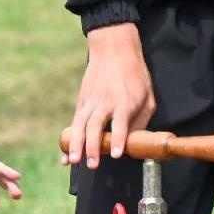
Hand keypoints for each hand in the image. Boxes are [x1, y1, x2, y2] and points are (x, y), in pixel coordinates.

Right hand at [63, 23, 154, 168]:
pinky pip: (75, 122)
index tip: (116, 154)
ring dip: (76, 143)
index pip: (120, 123)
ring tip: (73, 160)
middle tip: (91, 164)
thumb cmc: (135, 75)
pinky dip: (69, 137)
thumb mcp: (148, 97)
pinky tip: (66, 152)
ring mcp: (90, 101)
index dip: (118, 139)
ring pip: (80, 125)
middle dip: (92, 146)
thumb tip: (135, 143)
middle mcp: (104, 103)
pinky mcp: (82, 101)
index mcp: (124, 102)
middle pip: (95, 126)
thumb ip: (140, 121)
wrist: (113, 49)